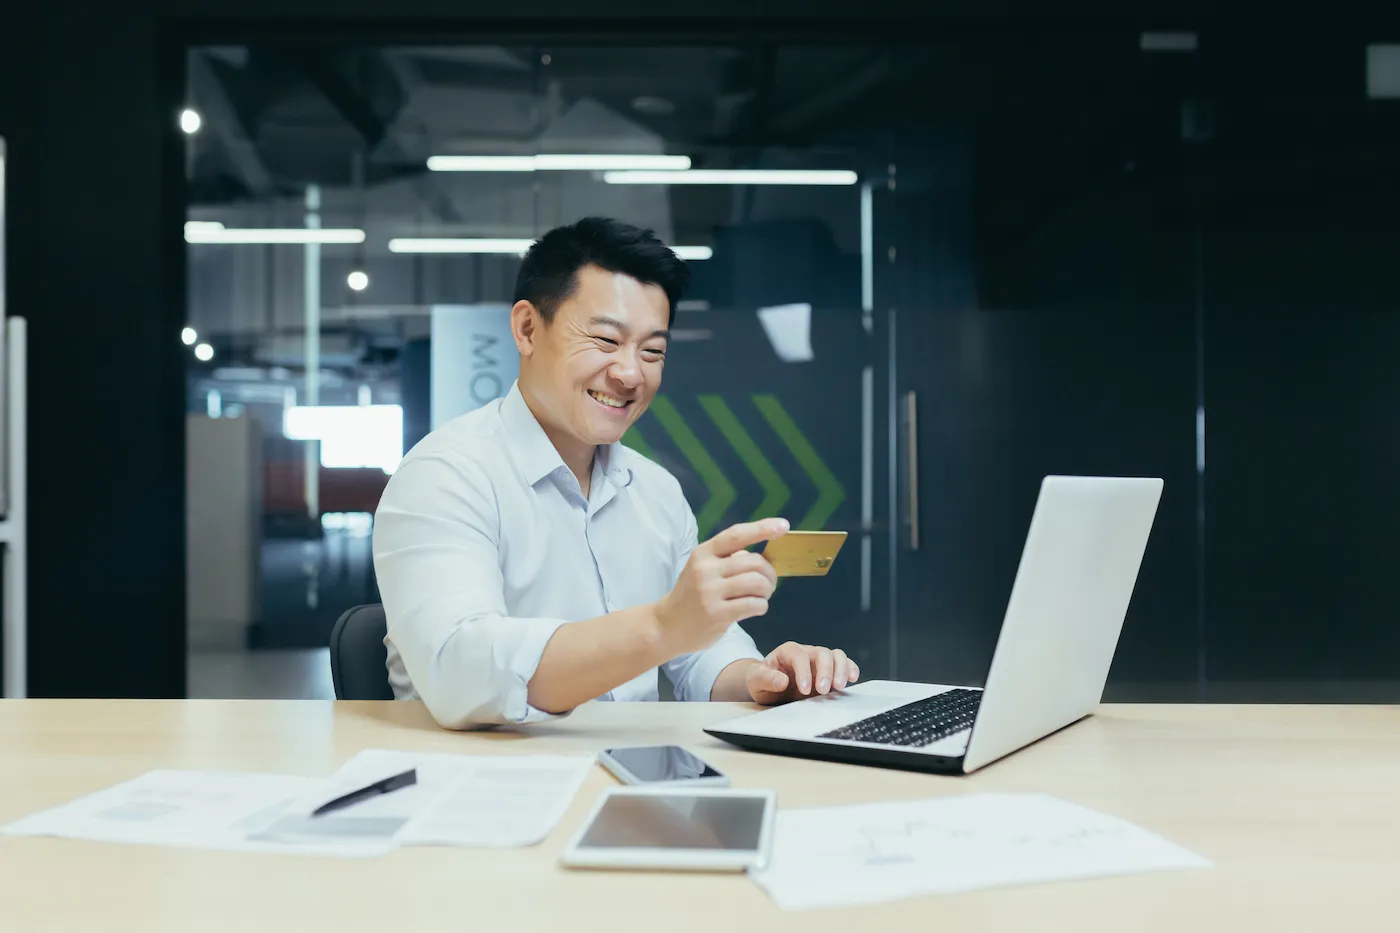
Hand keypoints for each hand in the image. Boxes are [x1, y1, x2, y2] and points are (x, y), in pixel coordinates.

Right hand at [653, 518, 788, 655]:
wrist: (666, 626)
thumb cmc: (690, 596)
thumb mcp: (701, 570)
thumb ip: (726, 560)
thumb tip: (757, 558)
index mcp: (703, 553)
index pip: (736, 535)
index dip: (761, 529)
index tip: (783, 526)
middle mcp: (706, 569)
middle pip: (753, 562)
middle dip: (769, 573)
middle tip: (769, 584)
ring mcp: (710, 592)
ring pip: (756, 583)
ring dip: (767, 590)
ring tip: (762, 596)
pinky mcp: (717, 614)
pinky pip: (754, 604)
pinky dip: (761, 605)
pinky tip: (756, 608)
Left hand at [746, 641, 859, 705]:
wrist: (768, 685)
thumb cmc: (761, 681)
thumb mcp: (755, 681)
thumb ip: (765, 679)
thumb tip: (781, 681)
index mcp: (787, 652)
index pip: (798, 656)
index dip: (804, 671)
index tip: (804, 690)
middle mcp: (805, 652)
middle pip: (821, 653)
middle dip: (825, 671)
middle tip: (823, 691)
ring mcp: (819, 660)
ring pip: (835, 655)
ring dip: (841, 669)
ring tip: (840, 686)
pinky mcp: (829, 670)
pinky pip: (844, 663)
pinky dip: (850, 668)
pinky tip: (853, 678)